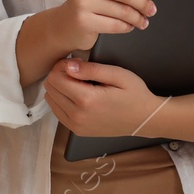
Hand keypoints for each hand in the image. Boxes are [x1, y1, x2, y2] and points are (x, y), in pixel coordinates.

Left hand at [45, 58, 162, 137]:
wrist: (144, 119)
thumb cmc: (134, 94)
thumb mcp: (118, 74)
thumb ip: (92, 69)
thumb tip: (69, 66)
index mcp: (87, 100)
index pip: (55, 77)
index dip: (62, 65)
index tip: (76, 62)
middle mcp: (77, 115)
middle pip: (50, 87)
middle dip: (59, 74)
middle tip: (77, 70)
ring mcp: (76, 125)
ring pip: (50, 99)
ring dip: (59, 87)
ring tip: (78, 82)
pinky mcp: (77, 130)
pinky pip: (57, 111)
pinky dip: (61, 100)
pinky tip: (77, 94)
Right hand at [49, 0, 158, 51]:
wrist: (66, 23)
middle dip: (144, 3)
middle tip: (151, 10)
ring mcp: (81, 1)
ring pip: (123, 10)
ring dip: (138, 17)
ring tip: (142, 20)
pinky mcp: (83, 20)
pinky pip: (115, 25)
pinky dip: (127, 27)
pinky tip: (129, 26)